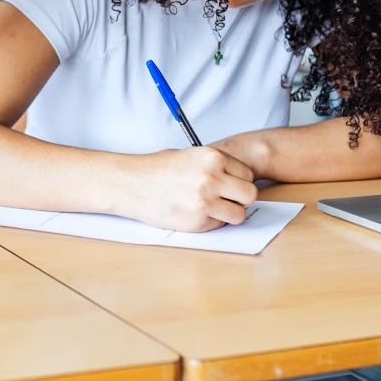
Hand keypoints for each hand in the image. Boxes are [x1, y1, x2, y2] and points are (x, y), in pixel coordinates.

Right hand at [121, 147, 256, 232]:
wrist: (130, 184)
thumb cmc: (157, 169)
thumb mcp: (189, 155)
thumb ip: (215, 166)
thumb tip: (236, 180)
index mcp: (213, 157)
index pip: (247, 175)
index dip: (238, 181)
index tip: (227, 184)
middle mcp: (212, 178)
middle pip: (249, 195)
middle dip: (239, 198)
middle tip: (224, 198)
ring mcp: (206, 201)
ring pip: (239, 214)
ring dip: (228, 213)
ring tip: (209, 207)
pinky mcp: (197, 221)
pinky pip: (218, 225)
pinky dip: (210, 222)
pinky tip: (193, 212)